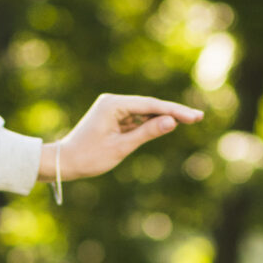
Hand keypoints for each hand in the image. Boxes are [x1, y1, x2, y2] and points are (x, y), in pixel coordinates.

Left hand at [40, 94, 201, 183]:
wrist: (65, 161)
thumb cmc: (89, 157)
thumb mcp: (121, 147)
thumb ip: (147, 133)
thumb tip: (171, 122)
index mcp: (113, 105)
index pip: (151, 105)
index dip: (174, 111)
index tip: (194, 117)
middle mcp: (113, 101)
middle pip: (150, 105)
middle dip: (173, 111)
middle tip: (198, 117)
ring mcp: (113, 108)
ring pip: (144, 111)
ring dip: (164, 116)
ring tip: (188, 120)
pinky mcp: (112, 116)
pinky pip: (136, 118)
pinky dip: (151, 122)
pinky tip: (167, 125)